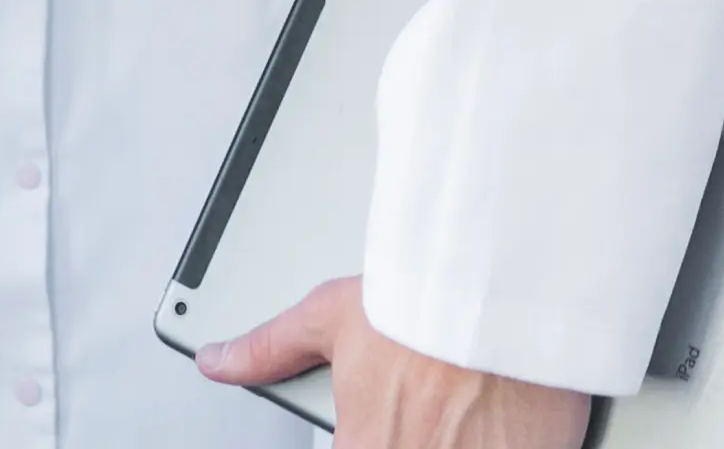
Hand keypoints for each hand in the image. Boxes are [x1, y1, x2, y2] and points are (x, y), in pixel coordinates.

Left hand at [198, 277, 590, 448]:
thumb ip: (268, 350)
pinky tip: (498, 414)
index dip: (361, 433)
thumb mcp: (329, 317)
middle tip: (433, 401)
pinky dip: (499, 438)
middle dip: (416, 430)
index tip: (388, 414)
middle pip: (403, 448)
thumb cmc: (423, 301)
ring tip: (463, 404)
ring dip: (452, 433)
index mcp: (362, 448)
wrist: (507, 290)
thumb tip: (216, 361)